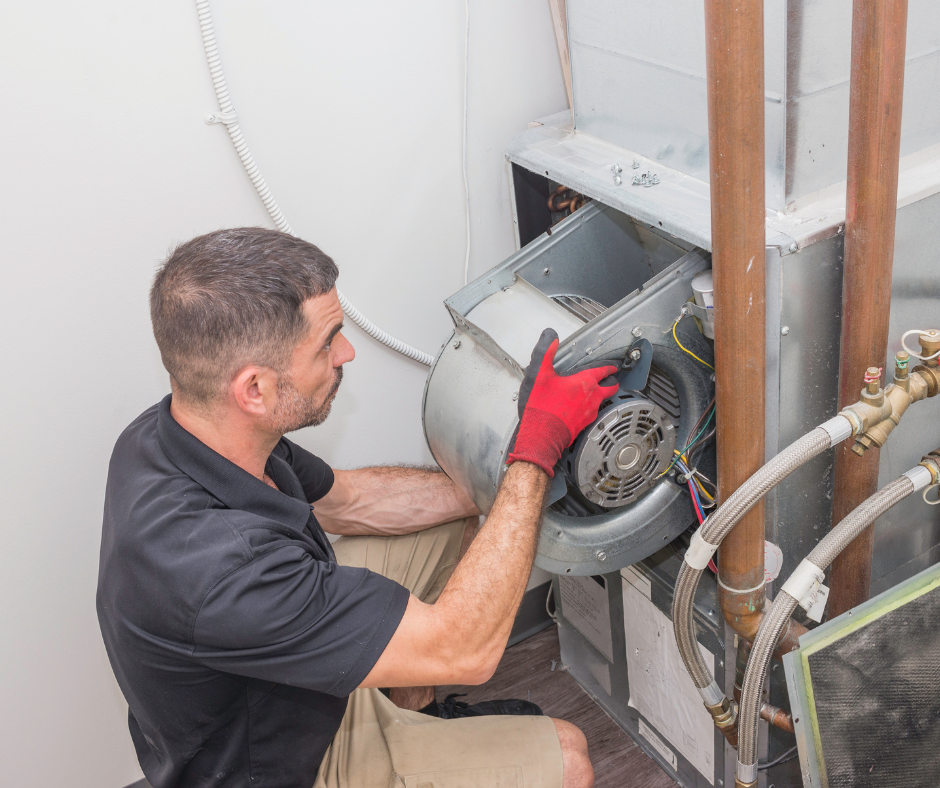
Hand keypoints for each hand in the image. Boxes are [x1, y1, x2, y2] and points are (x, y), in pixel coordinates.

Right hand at [507, 328, 617, 475]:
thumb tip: (550, 337)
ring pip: (601, 402)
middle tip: (611, 380)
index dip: (608, 368)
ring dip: (600, 396)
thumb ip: (546, 353)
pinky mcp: (583, 425)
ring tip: (594, 394)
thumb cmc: (541, 408)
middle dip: (611, 383)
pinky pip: (592, 414)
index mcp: (583, 383)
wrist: (541, 436)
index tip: (612, 368)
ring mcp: (589, 413)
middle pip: (609, 389)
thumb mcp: (539, 375)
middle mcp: (591, 398)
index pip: (602, 372)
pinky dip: (590, 409)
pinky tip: (580, 409)